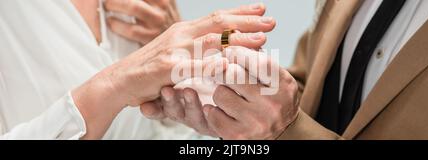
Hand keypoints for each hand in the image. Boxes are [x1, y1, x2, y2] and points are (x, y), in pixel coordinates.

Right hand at [72, 4, 274, 138]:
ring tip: (262, 39)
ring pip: (212, 41)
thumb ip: (197, 47)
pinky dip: (215, 65)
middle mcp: (181, 35)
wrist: (121, 80)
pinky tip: (232, 64)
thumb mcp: (176, 51)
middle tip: (270, 22)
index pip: (217, 17)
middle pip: (219, 24)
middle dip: (247, 22)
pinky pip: (196, 65)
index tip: (261, 11)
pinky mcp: (168, 67)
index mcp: (185, 30)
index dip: (240, 13)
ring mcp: (175, 49)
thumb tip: (222, 44)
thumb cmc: (151, 68)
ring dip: (239, 39)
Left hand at [203, 47, 300, 139]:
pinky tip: (221, 110)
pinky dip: (213, 110)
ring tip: (227, 95)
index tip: (229, 50)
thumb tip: (235, 36)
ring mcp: (255, 122)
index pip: (258, 62)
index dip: (239, 52)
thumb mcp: (277, 78)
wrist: (284, 134)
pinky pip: (213, 114)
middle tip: (221, 71)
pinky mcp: (238, 136)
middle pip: (234, 76)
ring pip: (220, 94)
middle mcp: (271, 105)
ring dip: (219, 92)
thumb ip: (259, 60)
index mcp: (283, 86)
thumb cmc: (275, 99)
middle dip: (224, 71)